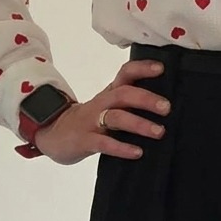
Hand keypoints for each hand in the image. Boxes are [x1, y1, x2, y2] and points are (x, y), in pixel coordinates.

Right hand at [33, 58, 170, 165]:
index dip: (142, 68)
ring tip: (159, 132)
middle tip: (167, 108)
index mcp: (110, 92)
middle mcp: (102, 102)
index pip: (125, 73)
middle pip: (124, 94)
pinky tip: (137, 152)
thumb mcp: (108, 105)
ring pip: (116, 117)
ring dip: (139, 124)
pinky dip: (122, 148)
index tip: (161, 69)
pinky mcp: (84, 140)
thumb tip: (164, 104)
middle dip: (146, 99)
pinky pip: (104, 143)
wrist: (53, 132)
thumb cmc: (91, 119)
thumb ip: (129, 102)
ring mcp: (91, 121)